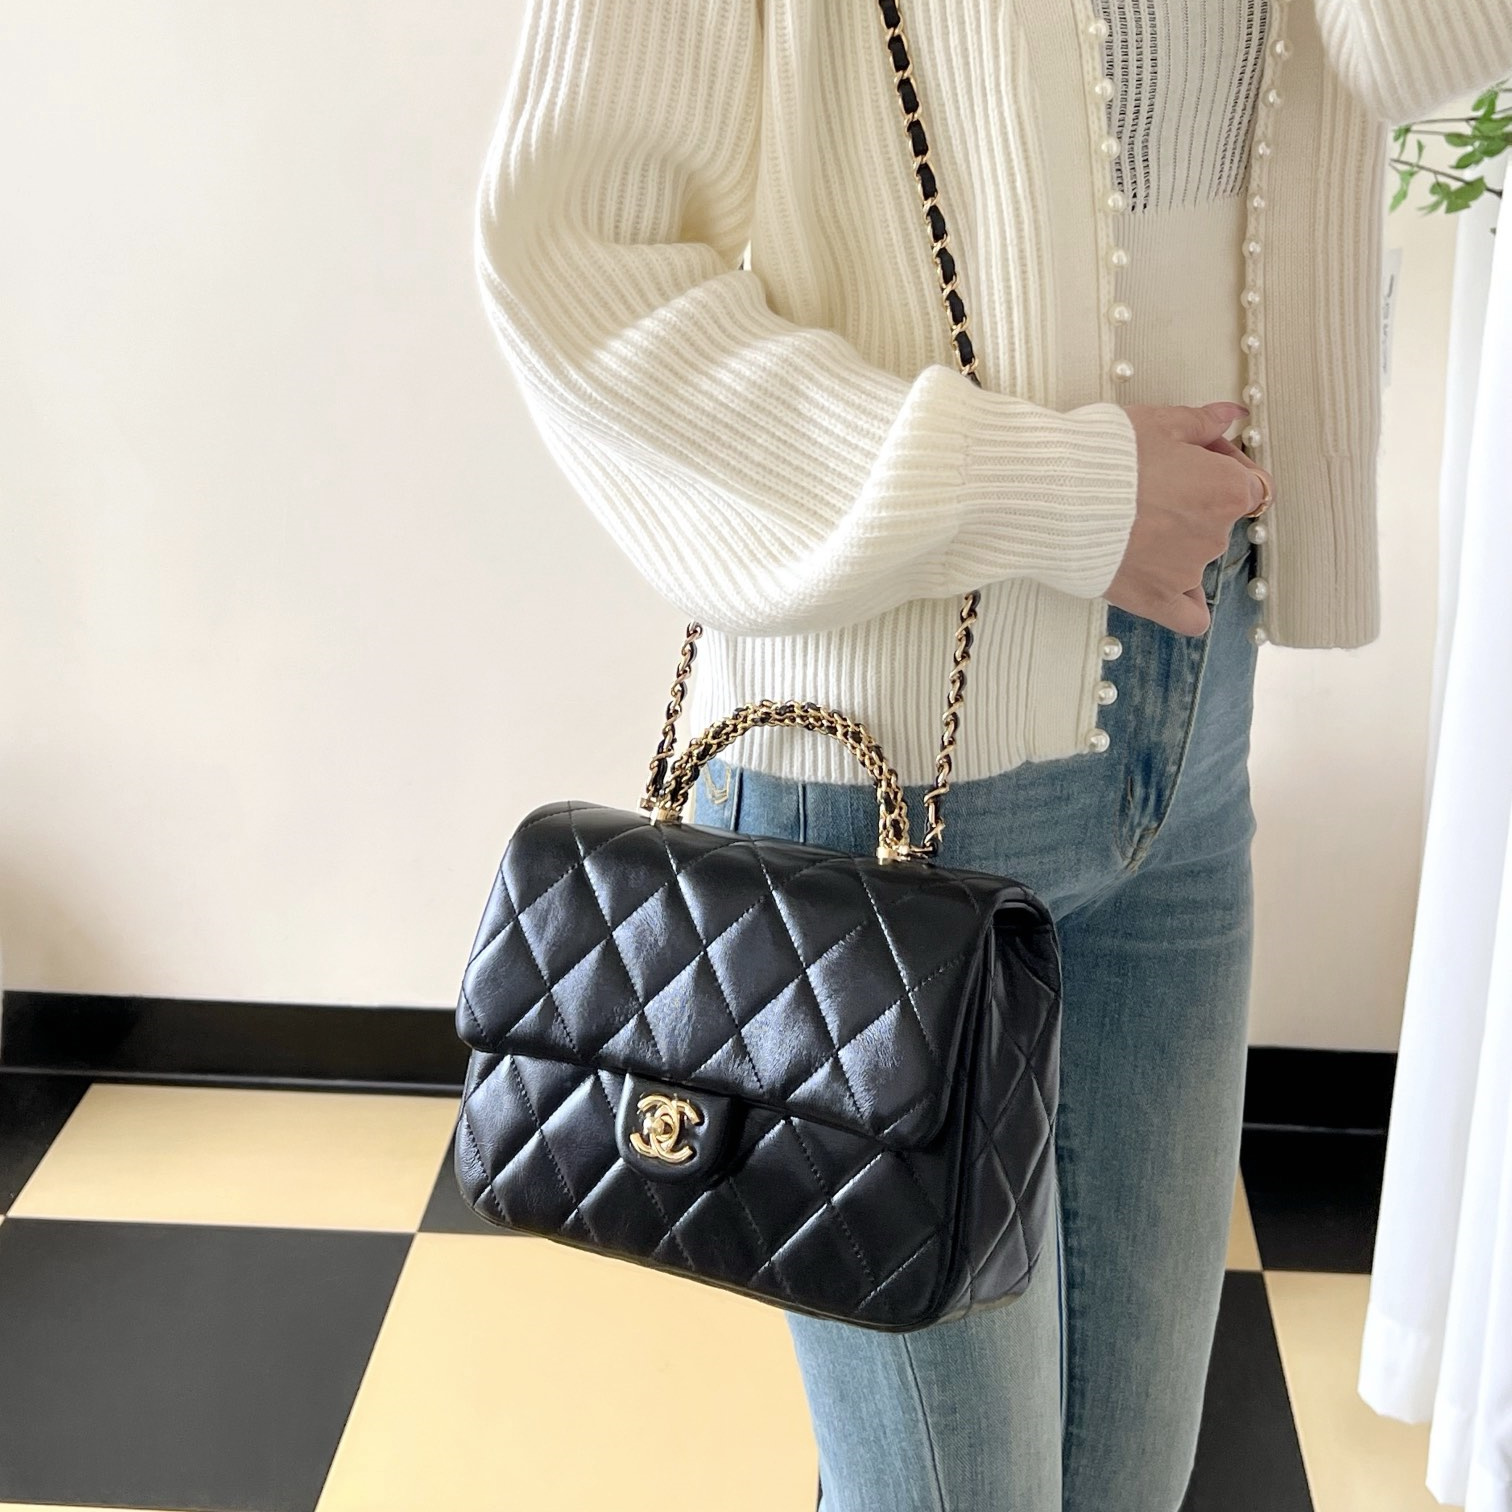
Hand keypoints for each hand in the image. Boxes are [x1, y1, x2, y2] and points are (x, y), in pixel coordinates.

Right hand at [1105, 402, 1273, 635]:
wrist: (1057, 497)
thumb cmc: (1106, 456)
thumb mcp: (1158, 422)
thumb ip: (1202, 423)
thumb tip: (1230, 415)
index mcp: (1226, 490)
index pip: (1251, 483)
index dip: (1223, 466)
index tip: (1197, 456)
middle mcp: (1215, 535)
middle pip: (1219, 520)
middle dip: (1194, 502)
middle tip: (1152, 484)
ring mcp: (1187, 571)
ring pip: (1197, 558)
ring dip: (1176, 541)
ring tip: (1132, 524)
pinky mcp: (1156, 599)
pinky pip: (1189, 616)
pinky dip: (1186, 606)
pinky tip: (1172, 591)